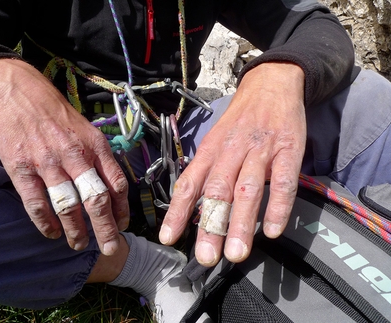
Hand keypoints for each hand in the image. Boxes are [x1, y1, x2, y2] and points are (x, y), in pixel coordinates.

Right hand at [0, 59, 128, 254]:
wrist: (20, 95)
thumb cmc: (59, 117)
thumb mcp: (89, 132)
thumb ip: (102, 159)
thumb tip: (114, 189)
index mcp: (95, 146)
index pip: (117, 183)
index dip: (122, 209)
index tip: (123, 224)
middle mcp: (75, 156)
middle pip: (96, 199)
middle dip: (106, 228)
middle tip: (110, 247)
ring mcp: (48, 163)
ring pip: (68, 205)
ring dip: (76, 230)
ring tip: (80, 244)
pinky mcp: (22, 169)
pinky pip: (37, 203)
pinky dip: (45, 223)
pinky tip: (52, 233)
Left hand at [160, 62, 305, 265]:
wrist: (270, 84)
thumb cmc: (239, 119)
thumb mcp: (216, 139)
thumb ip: (207, 171)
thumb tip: (195, 210)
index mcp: (211, 150)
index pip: (189, 183)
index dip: (178, 211)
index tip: (168, 238)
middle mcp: (231, 151)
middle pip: (217, 192)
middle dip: (210, 226)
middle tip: (205, 258)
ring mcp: (260, 151)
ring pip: (247, 189)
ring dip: (240, 223)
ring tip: (236, 254)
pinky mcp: (288, 150)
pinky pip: (283, 182)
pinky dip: (278, 207)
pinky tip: (272, 231)